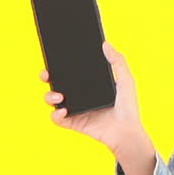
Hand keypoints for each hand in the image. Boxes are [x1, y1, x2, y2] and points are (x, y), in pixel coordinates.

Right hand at [39, 40, 149, 156]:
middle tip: (46, 74)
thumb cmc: (128, 107)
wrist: (127, 131)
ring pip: (52, 100)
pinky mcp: (74, 122)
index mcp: (87, 83)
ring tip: (59, 96)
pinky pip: (57, 119)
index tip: (53, 54)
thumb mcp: (126, 80)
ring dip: (49, 96)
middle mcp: (78, 94)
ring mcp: (74, 109)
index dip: (58, 63)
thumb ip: (117, 61)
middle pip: (55, 82)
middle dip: (45, 76)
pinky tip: (64, 111)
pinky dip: (56, 115)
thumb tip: (105, 43)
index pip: (69, 70)